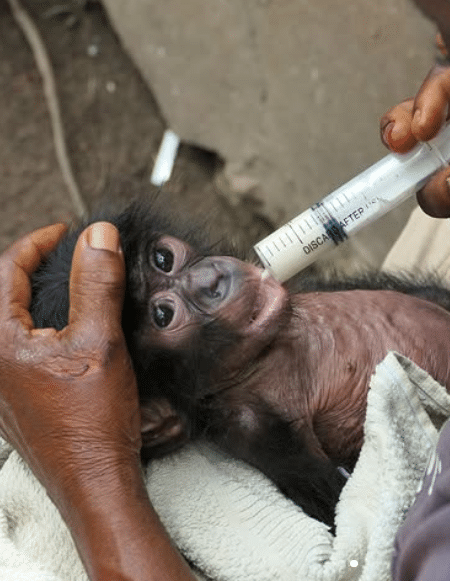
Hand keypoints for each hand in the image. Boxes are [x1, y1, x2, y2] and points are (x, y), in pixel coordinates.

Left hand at [0, 222, 139, 504]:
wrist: (94, 478)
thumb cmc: (92, 423)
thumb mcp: (101, 342)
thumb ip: (96, 284)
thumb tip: (99, 237)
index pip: (3, 270)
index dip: (37, 242)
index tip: (66, 232)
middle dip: (31, 266)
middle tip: (66, 253)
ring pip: (8, 320)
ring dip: (34, 295)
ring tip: (68, 283)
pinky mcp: (12, 396)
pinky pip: (16, 344)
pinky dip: (37, 323)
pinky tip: (66, 328)